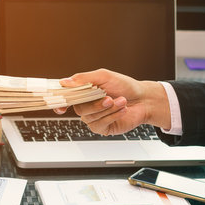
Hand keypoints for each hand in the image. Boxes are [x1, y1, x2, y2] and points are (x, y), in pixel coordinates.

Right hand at [55, 69, 171, 134]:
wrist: (143, 99)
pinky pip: (100, 124)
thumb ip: (83, 79)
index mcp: (84, 93)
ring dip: (108, 109)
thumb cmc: (125, 86)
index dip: (61, 103)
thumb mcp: (104, 76)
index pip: (66, 98)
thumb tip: (65, 82)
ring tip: (121, 101)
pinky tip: (122, 110)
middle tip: (109, 98)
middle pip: (79, 109)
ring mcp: (94, 118)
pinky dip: (112, 116)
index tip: (61, 106)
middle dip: (95, 104)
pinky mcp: (103, 128)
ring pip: (90, 117)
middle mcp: (87, 106)